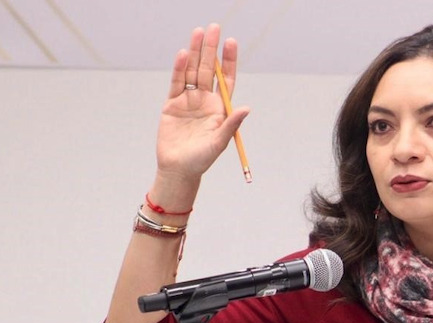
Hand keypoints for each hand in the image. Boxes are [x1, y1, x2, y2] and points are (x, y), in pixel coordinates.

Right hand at [155, 23, 248, 184]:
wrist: (178, 170)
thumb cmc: (202, 160)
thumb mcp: (219, 142)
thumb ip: (231, 124)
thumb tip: (246, 108)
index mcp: (220, 107)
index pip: (226, 78)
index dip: (228, 61)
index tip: (231, 42)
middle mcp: (205, 100)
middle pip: (209, 70)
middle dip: (211, 49)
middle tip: (214, 27)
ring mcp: (188, 101)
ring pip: (192, 72)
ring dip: (194, 52)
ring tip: (198, 32)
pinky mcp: (172, 105)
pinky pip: (176, 83)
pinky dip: (178, 69)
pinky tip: (182, 54)